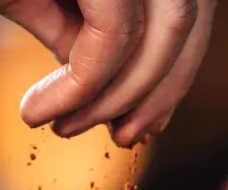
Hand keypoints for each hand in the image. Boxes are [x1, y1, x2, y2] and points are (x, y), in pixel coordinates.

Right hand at [0, 0, 215, 146]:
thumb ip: (72, 29)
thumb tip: (98, 82)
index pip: (184, 7)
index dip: (175, 71)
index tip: (141, 125)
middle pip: (187, 17)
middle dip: (162, 89)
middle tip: (123, 139)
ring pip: (165, 29)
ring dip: (122, 94)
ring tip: (67, 127)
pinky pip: (113, 34)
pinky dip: (82, 86)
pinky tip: (40, 112)